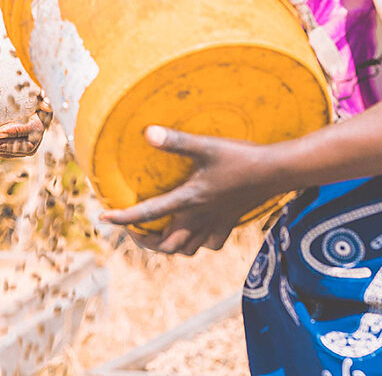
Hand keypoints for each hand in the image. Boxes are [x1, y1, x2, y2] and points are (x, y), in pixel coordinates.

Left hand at [0, 96, 51, 157]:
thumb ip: (41, 99)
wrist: (35, 114)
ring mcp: (30, 147)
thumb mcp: (38, 98)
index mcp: (40, 125)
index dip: (13, 132)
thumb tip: (45, 101)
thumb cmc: (33, 103)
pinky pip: (10, 154)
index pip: (26, 130)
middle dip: (3, 145)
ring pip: (14, 152)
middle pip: (20, 145)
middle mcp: (37, 139)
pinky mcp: (22, 152)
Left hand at [100, 126, 279, 255]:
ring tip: (157, 233)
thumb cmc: (240, 157)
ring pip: (187, 248)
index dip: (123, 218)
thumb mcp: (206, 146)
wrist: (277, 172)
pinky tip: (195, 231)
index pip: (149, 214)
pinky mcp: (230, 222)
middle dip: (145, 241)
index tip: (103, 217)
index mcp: (189, 200)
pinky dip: (198, 242)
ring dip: (169, 246)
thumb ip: (177, 141)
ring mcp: (216, 223)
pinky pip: (210, 243)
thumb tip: (147, 132)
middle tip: (131, 229)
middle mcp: (199, 217)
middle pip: (167, 245)